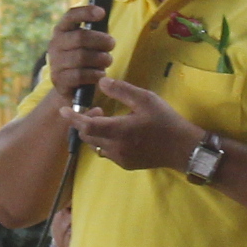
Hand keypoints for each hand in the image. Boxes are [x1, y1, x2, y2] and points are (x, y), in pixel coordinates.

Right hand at [46, 3, 113, 104]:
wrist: (71, 88)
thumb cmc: (84, 61)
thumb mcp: (87, 43)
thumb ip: (94, 31)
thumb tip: (104, 16)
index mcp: (62, 30)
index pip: (71, 16)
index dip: (86, 12)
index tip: (102, 13)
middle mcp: (55, 44)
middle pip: (81, 37)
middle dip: (101, 40)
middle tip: (112, 45)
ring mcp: (55, 63)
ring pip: (82, 57)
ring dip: (101, 59)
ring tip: (107, 61)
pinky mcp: (59, 80)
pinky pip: (80, 75)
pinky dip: (95, 74)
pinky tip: (100, 74)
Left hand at [63, 77, 198, 171]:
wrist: (183, 148)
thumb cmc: (165, 121)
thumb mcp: (145, 99)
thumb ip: (121, 90)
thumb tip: (101, 82)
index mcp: (119, 131)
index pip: (86, 126)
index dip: (73, 118)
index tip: (64, 109)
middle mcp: (116, 148)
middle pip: (87, 136)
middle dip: (85, 122)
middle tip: (96, 109)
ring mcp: (120, 159)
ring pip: (95, 145)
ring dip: (94, 132)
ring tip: (107, 118)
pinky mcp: (125, 164)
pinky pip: (106, 152)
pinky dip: (104, 141)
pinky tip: (117, 132)